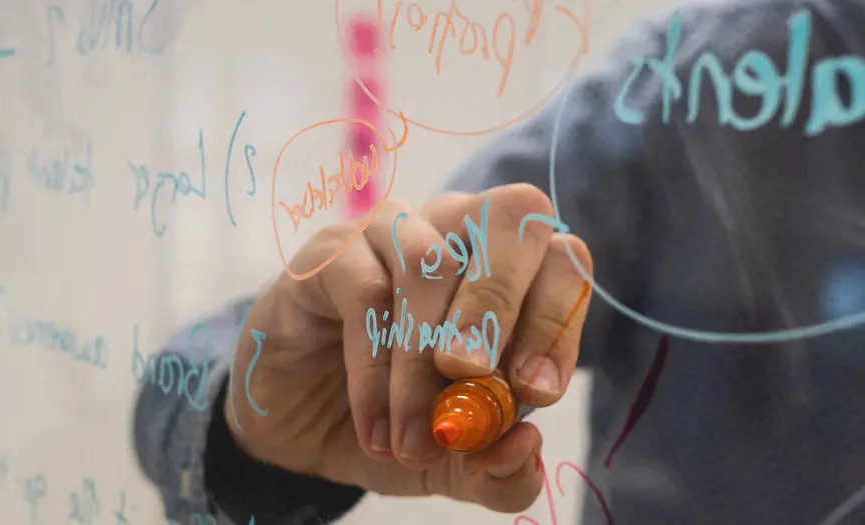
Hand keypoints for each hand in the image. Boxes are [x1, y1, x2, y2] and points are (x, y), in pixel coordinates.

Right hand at [225, 183, 593, 512]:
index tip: (535, 395)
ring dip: (424, 363)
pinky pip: (365, 291)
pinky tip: (375, 428)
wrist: (300, 423)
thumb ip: (500, 468)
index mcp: (513, 269)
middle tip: (473, 381)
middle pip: (511, 216)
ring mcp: (396, 230)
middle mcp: (461, 230)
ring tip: (415, 441)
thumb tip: (526, 446)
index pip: (564, 260)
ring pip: (432, 264)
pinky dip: (375, 370)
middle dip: (500, 308)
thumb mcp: (457, 463)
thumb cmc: (397, 420)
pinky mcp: (333, 251)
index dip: (558, 321)